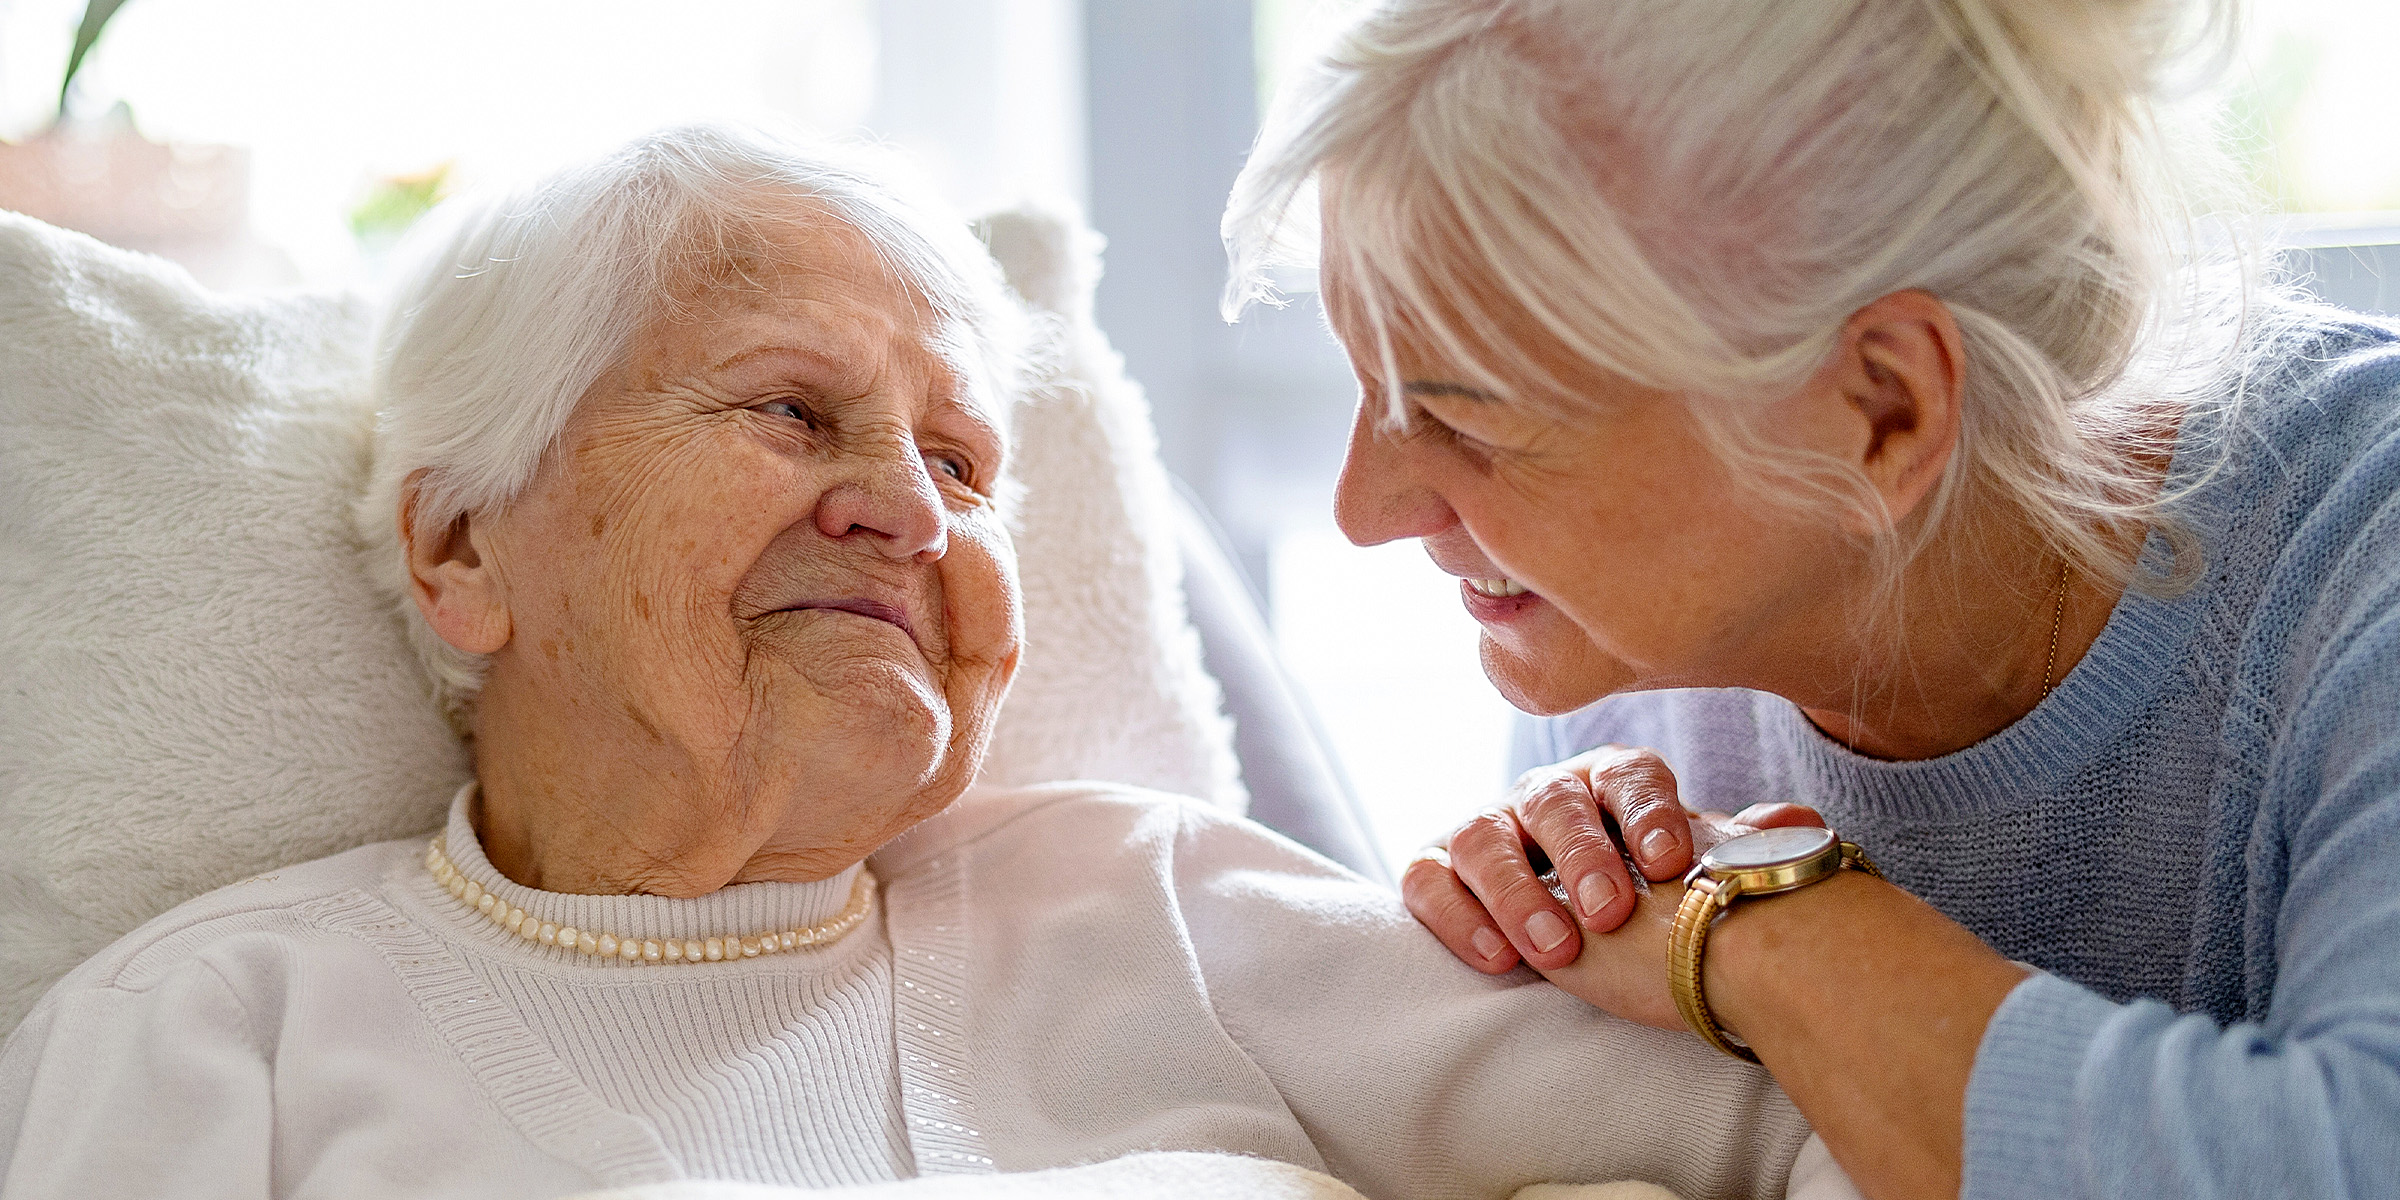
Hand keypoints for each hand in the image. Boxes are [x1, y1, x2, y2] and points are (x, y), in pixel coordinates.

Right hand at [1401, 744, 1823, 973]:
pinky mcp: (1436, 870)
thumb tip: (1798, 821)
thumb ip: (1742, 848)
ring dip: (1515, 891)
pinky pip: (1428, 878)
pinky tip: (1496, 958)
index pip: (1629, 774)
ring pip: (1482, 835)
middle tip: (1611, 913)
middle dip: (1582, 855)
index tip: (1673, 864)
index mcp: (1612, 782)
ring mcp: (1486, 829)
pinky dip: (1456, 913)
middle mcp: (1545, 795)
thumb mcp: (1699, 876)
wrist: (1592, 942)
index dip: (1648, 813)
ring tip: (1553, 950)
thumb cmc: (1652, 905)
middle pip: (1553, 800)